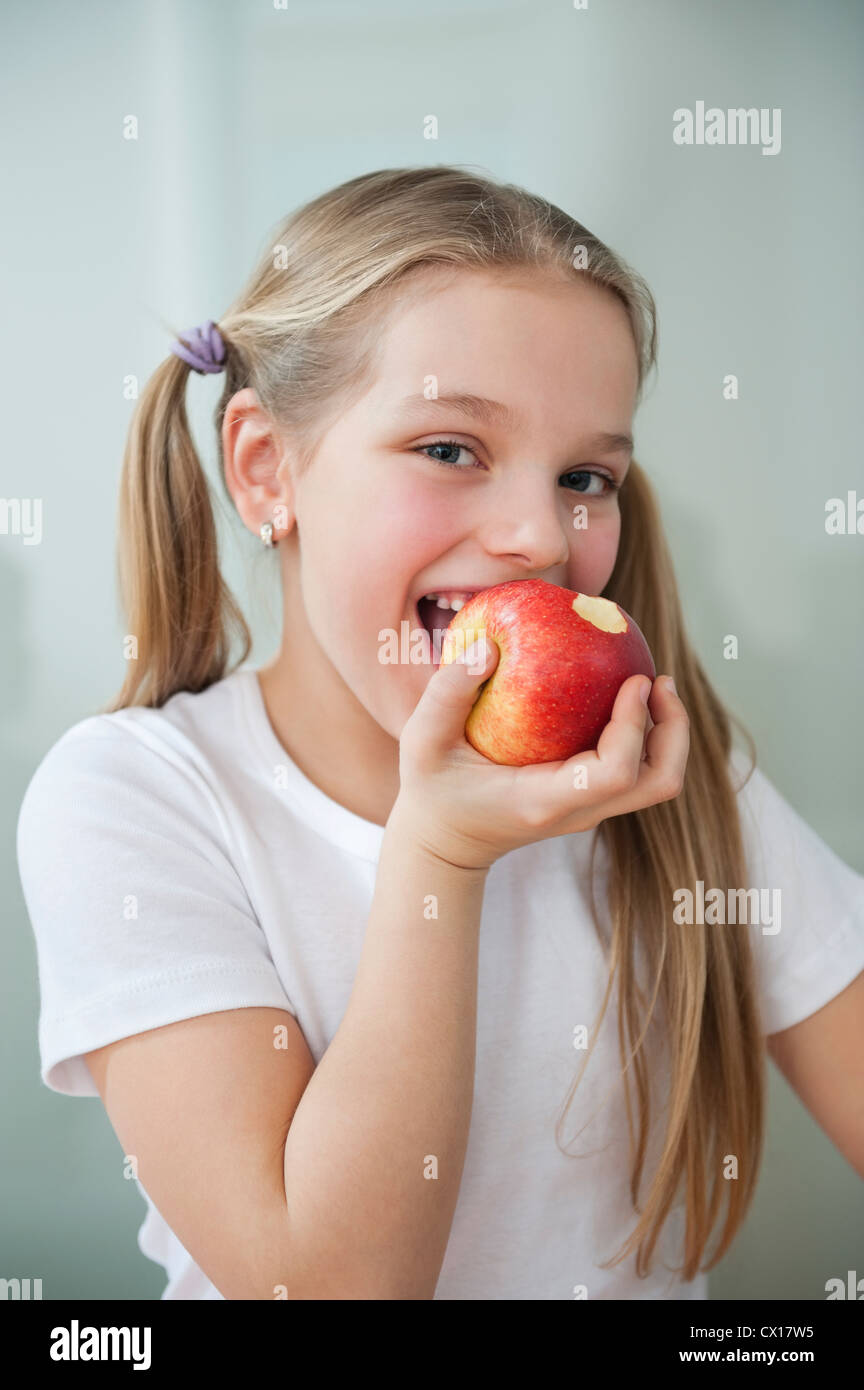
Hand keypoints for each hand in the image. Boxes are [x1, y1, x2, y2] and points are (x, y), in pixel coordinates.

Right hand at [390, 637, 689, 871]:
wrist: (444, 845)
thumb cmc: (431, 790)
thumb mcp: (420, 741)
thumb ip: (448, 692)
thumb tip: (489, 646)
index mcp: (544, 800)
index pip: (616, 773)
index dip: (636, 726)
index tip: (634, 680)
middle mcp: (578, 810)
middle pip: (660, 782)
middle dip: (674, 731)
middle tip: (659, 680)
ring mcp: (589, 808)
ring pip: (658, 781)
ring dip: (667, 734)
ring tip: (652, 684)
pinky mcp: (589, 799)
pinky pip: (636, 768)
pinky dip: (644, 734)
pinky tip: (621, 694)